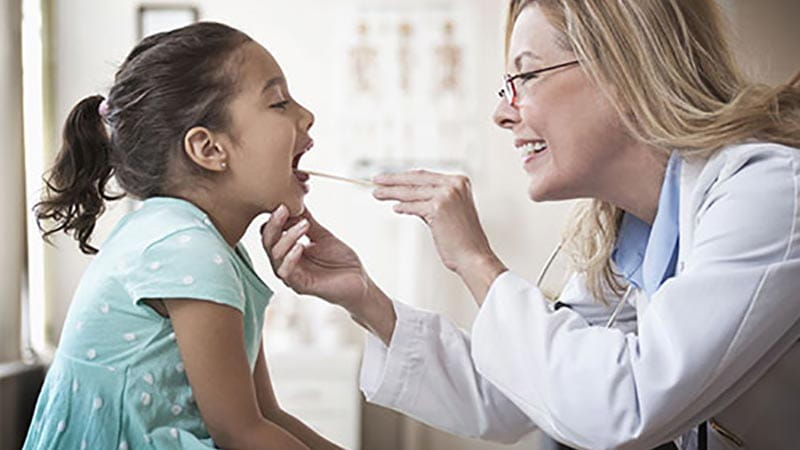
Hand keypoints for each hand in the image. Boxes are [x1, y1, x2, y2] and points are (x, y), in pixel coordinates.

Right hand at [261, 205, 370, 311]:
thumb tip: (295, 200)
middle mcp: (285, 262)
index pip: (270, 232)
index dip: (275, 217)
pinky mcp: (300, 286)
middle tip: (284, 209)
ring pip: (275, 256)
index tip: (284, 203)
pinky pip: (286, 272)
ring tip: (303, 225)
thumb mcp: (323, 235)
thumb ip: (307, 221)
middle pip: (268, 242)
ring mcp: (291, 275)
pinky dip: (290, 258)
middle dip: (274, 224)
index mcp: (288, 249)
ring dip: (287, 238)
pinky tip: (300, 246)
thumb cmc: (341, 260)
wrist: (359, 280)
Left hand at [372, 170, 506, 301]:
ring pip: (411, 192)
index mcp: (459, 181)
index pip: (424, 175)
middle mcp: (454, 184)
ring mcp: (447, 194)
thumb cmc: (462, 239)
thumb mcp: (450, 211)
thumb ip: (431, 200)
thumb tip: (404, 198)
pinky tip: (394, 208)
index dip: (404, 176)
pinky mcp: (439, 208)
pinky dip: (403, 207)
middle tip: (376, 180)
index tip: (389, 178)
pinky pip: (414, 206)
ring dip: (391, 193)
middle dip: (393, 179)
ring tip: (376, 193)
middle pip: (416, 178)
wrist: (474, 257)